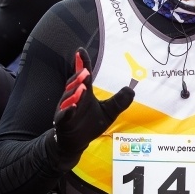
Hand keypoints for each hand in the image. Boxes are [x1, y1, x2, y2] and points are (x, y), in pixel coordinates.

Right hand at [53, 47, 133, 164]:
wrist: (76, 142)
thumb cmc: (89, 124)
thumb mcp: (108, 112)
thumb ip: (119, 102)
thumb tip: (132, 90)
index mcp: (84, 93)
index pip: (83, 75)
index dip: (82, 63)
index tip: (80, 51)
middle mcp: (74, 98)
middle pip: (75, 84)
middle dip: (79, 77)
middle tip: (86, 72)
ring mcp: (66, 109)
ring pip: (69, 98)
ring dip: (75, 92)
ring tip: (82, 87)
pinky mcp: (62, 122)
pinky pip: (64, 115)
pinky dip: (68, 111)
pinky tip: (73, 107)